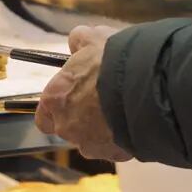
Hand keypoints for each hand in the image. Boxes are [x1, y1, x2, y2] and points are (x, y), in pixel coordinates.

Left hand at [35, 25, 132, 161]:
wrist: (148, 87)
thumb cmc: (116, 62)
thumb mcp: (95, 38)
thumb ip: (80, 40)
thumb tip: (77, 40)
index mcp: (56, 99)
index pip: (44, 115)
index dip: (58, 107)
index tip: (70, 97)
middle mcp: (67, 126)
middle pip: (69, 128)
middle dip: (82, 118)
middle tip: (101, 102)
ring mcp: (90, 144)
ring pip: (92, 140)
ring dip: (102, 129)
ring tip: (122, 111)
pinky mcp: (114, 154)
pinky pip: (115, 148)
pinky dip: (122, 138)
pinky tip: (134, 121)